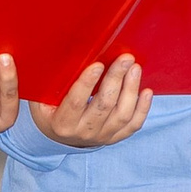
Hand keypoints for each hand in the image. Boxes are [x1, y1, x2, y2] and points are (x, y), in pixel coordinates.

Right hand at [27, 55, 151, 147]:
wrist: (60, 137)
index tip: (97, 65)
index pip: (76, 102)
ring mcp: (102, 136)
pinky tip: (147, 91)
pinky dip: (143, 108)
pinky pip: (133, 125)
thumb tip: (59, 54)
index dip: (86, 83)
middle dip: (116, 79)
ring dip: (131, 90)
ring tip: (135, 68)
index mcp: (62, 123)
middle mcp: (83, 132)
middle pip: (104, 105)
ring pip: (122, 115)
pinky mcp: (115, 137)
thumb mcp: (43, 98)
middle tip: (125, 58)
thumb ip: (51, 82)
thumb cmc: (51, 109)